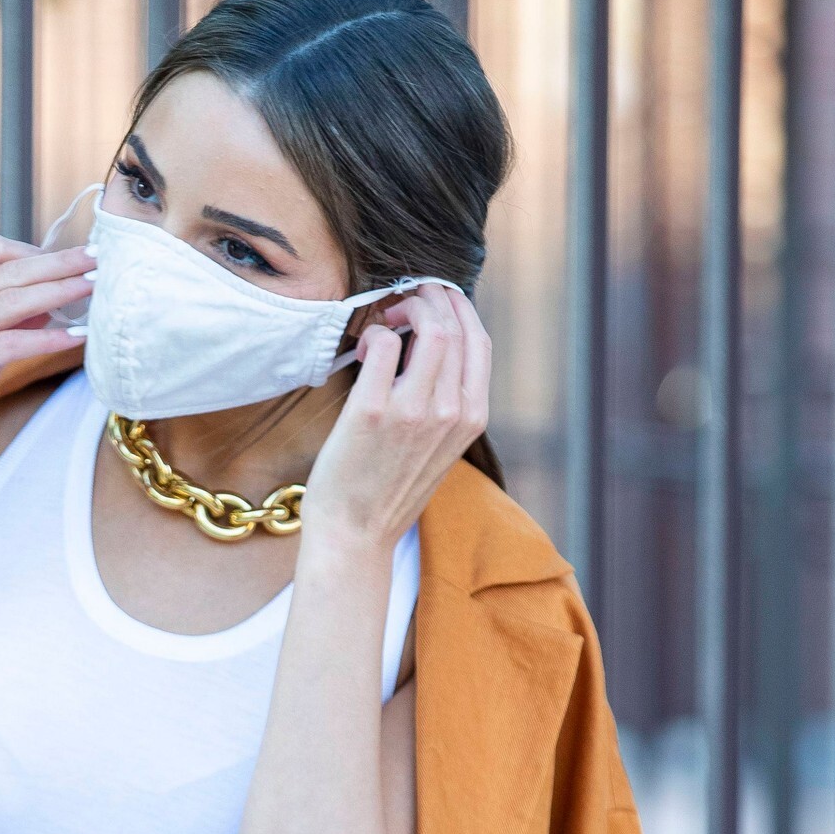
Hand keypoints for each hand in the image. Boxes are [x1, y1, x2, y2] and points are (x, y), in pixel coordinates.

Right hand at [0, 235, 93, 506]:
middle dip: (58, 264)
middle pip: (7, 271)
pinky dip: (46, 340)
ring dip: (58, 292)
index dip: (36, 250)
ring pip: (10, 302)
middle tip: (97, 261)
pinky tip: (75, 339)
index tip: (73, 257)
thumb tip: (47, 305)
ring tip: (94, 290)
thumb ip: (1, 329)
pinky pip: (8, 345)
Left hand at [301, 282, 490, 560]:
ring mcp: (414, 411)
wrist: (356, 535)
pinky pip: (382, 345)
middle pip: (455, 325)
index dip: (457, 308)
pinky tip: (362, 351)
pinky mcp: (372, 411)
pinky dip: (373, 334)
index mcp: (472, 418)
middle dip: (429, 298)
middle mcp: (451, 412)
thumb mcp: (439, 448)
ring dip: (403, 308)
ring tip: (384, 320)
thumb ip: (446, 403)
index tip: (434, 298)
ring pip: (428, 327)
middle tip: (402, 300)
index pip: (478, 340)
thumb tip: (434, 348)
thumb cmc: (389, 490)